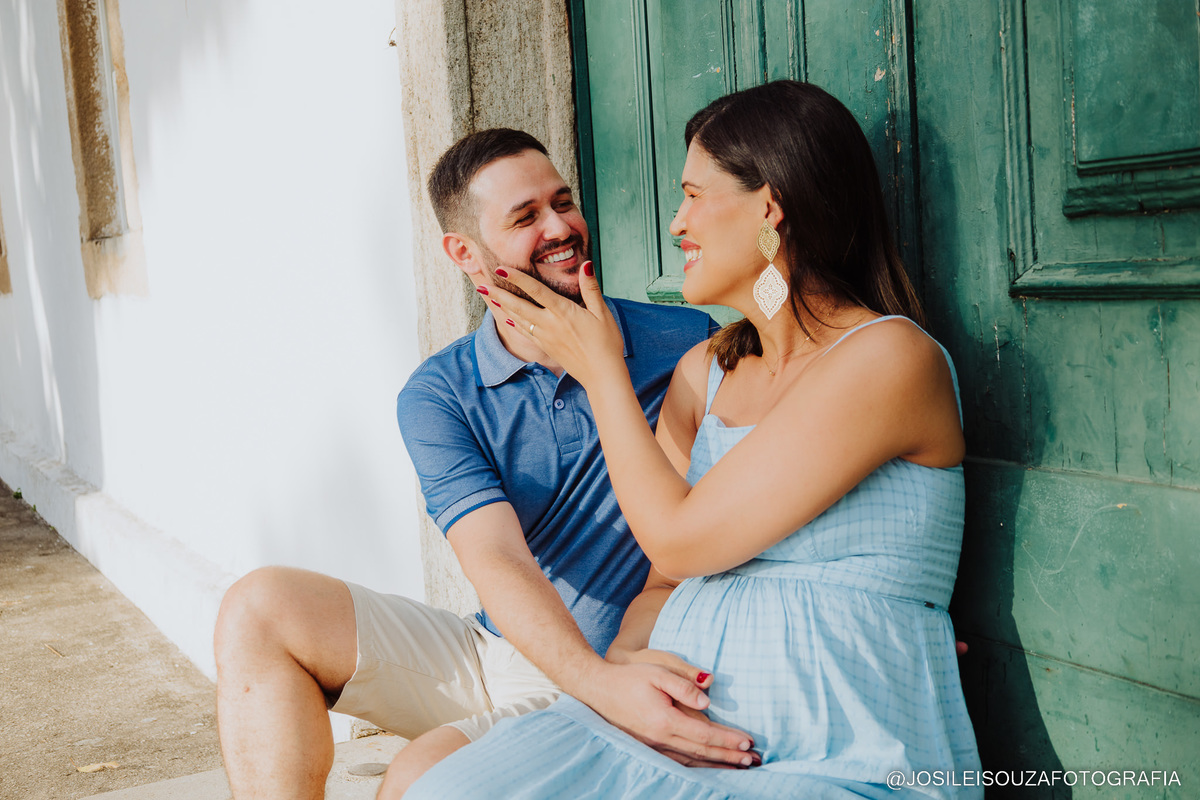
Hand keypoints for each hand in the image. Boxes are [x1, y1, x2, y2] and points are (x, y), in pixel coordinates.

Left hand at [482, 262, 625, 389]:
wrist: (602, 375)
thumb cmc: (606, 343)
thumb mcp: (603, 313)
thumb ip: (591, 289)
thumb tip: (586, 264)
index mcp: (563, 312)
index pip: (535, 290)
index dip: (517, 278)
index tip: (501, 269)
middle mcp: (549, 324)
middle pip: (519, 306)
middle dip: (499, 294)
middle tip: (481, 285)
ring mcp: (545, 337)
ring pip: (519, 319)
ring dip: (502, 307)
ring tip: (489, 297)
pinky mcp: (545, 348)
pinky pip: (525, 333)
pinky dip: (514, 324)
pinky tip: (507, 318)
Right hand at [576, 658, 758, 768]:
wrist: (598, 689)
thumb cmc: (629, 677)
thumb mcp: (657, 671)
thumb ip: (683, 685)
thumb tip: (707, 700)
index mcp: (665, 720)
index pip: (705, 734)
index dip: (728, 739)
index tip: (748, 741)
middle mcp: (660, 738)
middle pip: (702, 751)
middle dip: (729, 756)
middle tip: (752, 760)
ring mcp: (653, 746)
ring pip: (692, 760)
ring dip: (717, 764)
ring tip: (738, 766)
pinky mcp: (649, 747)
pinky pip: (679, 761)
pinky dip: (698, 765)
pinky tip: (708, 764)